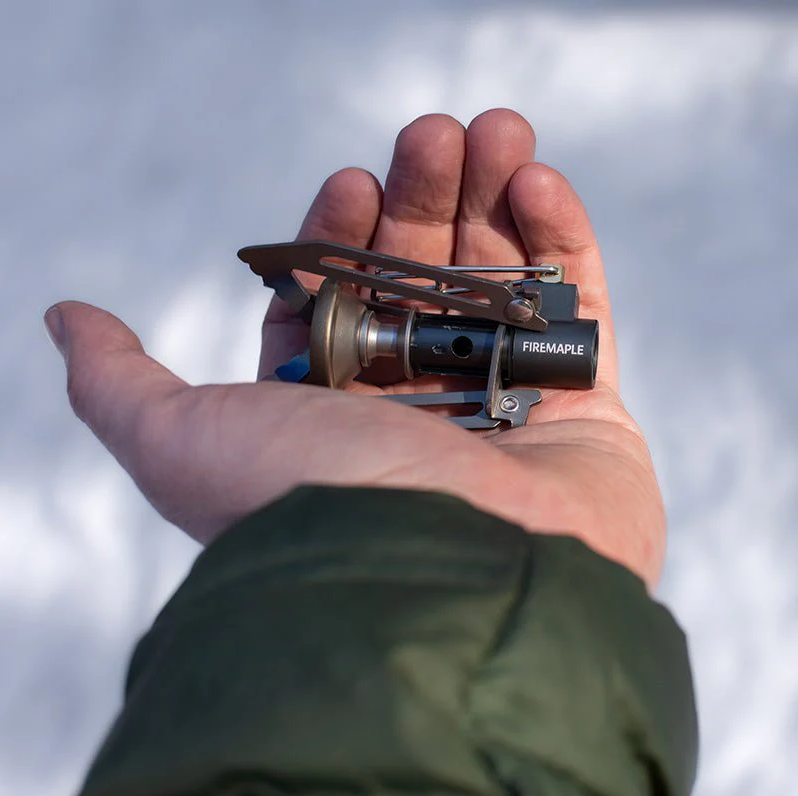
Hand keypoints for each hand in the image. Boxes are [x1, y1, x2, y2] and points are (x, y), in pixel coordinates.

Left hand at [47, 110, 664, 587]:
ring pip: (502, 282)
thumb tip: (68, 320)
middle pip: (422, 280)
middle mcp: (417, 413)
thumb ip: (121, 383)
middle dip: (424, 198)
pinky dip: (562, 242)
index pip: (339, 303)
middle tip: (433, 132)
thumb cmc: (317, 505)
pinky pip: (577, 310)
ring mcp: (504, 408)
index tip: (350, 181)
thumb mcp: (182, 441)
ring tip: (497, 129)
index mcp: (334, 416)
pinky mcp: (587, 413)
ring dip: (496, 198)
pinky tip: (536, 180)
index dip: (340, 233)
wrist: (452, 583)